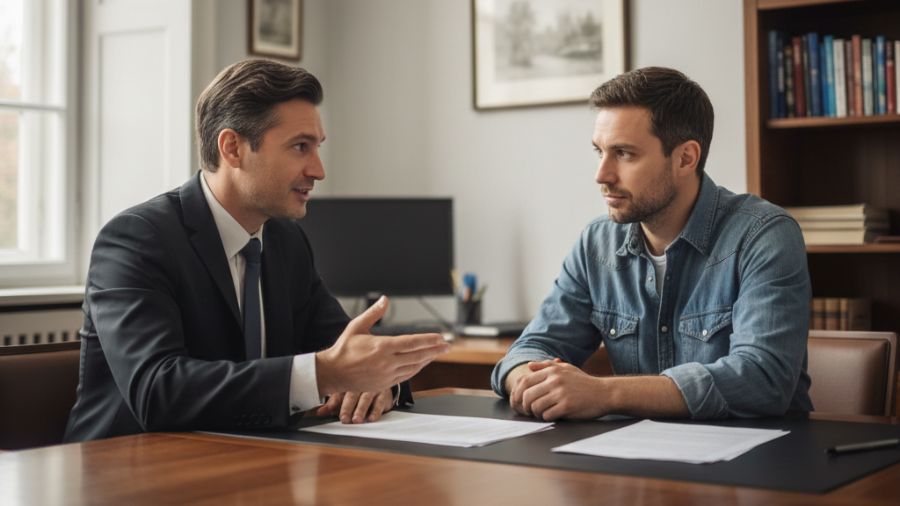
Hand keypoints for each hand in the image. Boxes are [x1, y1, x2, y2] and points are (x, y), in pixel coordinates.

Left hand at [314, 388, 393, 422]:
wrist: (382, 377)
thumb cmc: (359, 388)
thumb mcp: (344, 394)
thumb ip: (331, 404)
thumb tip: (318, 413)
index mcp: (348, 381)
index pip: (339, 391)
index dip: (333, 402)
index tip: (327, 411)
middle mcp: (360, 383)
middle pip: (353, 394)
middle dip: (347, 407)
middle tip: (344, 418)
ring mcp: (373, 387)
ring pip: (366, 397)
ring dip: (361, 409)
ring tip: (357, 420)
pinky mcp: (384, 394)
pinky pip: (380, 402)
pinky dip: (376, 411)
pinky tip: (372, 418)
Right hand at [316, 295, 448, 395]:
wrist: (333, 373)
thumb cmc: (344, 348)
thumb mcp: (357, 326)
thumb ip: (373, 313)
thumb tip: (385, 300)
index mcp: (381, 347)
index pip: (412, 343)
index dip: (428, 340)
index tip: (441, 338)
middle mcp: (386, 362)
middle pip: (418, 356)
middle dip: (435, 350)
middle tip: (447, 346)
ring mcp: (386, 375)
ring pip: (414, 367)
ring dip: (427, 360)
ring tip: (437, 353)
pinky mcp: (384, 384)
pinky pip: (406, 377)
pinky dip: (416, 369)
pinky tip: (422, 364)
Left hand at [511, 359, 607, 420]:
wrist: (604, 393)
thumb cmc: (584, 382)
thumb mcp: (567, 368)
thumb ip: (547, 366)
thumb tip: (530, 365)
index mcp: (552, 371)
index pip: (525, 381)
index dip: (517, 392)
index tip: (518, 400)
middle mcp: (555, 380)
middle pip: (527, 395)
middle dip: (525, 405)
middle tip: (530, 410)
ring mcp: (561, 393)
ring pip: (535, 406)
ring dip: (536, 413)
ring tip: (542, 413)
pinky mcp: (567, 406)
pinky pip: (547, 415)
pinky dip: (547, 417)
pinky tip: (553, 415)